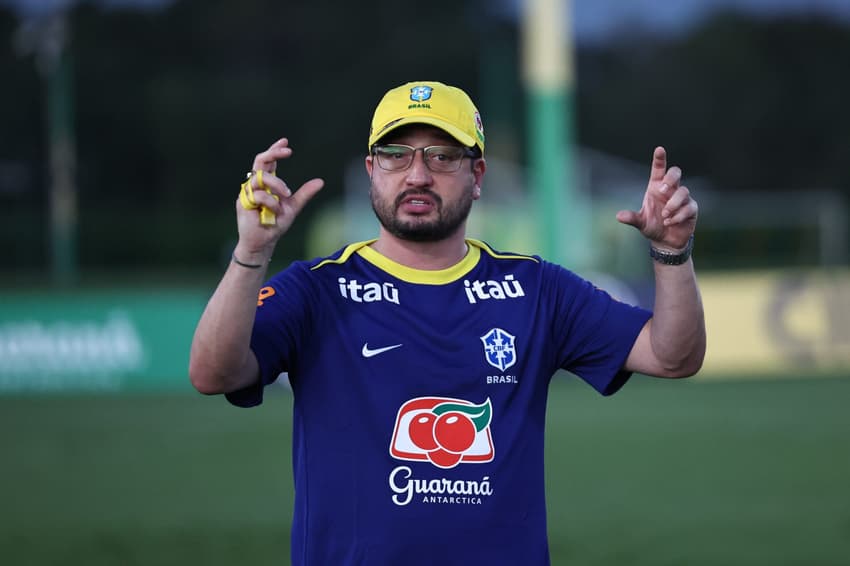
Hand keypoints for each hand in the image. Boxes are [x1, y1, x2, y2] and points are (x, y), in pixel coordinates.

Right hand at [234, 138, 323, 260]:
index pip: (268, 162)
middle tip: (288, 151)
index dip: (275, 150)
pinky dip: (271, 202)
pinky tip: (275, 211)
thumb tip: (320, 181)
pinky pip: (258, 194)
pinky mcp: (243, 202)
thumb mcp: (293, 207)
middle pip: (260, 161)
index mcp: (267, 183)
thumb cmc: (276, 223)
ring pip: (261, 177)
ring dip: (277, 184)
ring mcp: (248, 192)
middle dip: (273, 153)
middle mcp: (256, 185)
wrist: (265, 241)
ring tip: (286, 195)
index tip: (285, 141)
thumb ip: (304, 193)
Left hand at [616, 146, 696, 250]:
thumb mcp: (641, 222)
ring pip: (683, 191)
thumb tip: (619, 216)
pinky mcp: (691, 208)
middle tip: (662, 190)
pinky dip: (678, 215)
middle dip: (671, 178)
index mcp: (656, 188)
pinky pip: (688, 207)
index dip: (660, 159)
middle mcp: (670, 190)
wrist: (666, 241)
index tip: (659, 149)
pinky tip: (670, 222)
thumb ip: (632, 218)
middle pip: (676, 172)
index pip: (659, 170)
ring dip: (673, 204)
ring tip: (664, 216)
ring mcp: (683, 198)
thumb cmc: (653, 226)